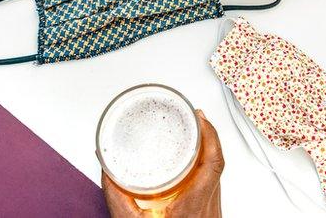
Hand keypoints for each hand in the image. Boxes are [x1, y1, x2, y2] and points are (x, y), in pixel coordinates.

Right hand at [102, 110, 223, 217]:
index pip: (214, 161)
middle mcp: (208, 207)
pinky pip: (212, 186)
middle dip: (208, 137)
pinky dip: (203, 170)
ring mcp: (212, 212)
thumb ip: (117, 197)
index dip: (211, 134)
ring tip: (194, 136)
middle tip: (195, 120)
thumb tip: (107, 170)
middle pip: (218, 164)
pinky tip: (190, 167)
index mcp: (195, 205)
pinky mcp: (209, 217)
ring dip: (208, 153)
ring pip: (217, 175)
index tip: (200, 117)